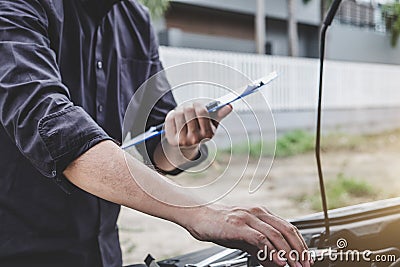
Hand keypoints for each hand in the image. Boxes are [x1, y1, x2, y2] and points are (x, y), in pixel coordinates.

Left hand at [164, 102, 231, 148]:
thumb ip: (220, 113)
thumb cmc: (201, 129)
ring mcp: (183, 140)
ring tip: (182, 113)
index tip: (197, 104)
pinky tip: (175, 118)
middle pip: (189, 110)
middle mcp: (196, 139)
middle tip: (188, 107)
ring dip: (180, 109)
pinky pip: (169, 119)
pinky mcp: (172, 140)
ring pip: (178, 113)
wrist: (187, 144)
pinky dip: (172, 114)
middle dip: (188, 106)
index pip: (202, 111)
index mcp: (208, 134)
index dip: (198, 104)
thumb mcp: (212, 123)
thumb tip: (229, 106)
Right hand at [187, 205, 311, 266]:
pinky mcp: (239, 225)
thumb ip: (260, 249)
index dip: (300, 243)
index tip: (306, 257)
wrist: (198, 216)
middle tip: (305, 264)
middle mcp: (257, 213)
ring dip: (289, 252)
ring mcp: (248, 218)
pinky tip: (277, 261)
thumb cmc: (219, 225)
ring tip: (295, 266)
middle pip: (287, 229)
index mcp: (261, 213)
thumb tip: (275, 262)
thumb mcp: (243, 238)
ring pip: (276, 234)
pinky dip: (271, 251)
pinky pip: (260, 238)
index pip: (288, 227)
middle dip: (299, 249)